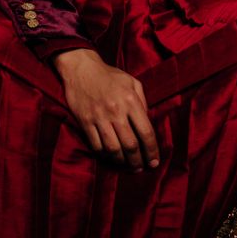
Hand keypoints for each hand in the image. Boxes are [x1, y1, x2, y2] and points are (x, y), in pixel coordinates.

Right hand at [52, 48, 159, 170]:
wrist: (82, 68)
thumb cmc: (110, 75)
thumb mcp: (132, 82)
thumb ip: (142, 101)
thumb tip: (147, 122)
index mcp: (131, 101)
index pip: (146, 132)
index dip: (152, 150)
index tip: (154, 161)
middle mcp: (116, 111)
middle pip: (130, 145)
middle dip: (138, 161)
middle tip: (141, 168)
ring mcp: (99, 118)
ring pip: (113, 149)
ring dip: (122, 161)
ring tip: (128, 165)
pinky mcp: (85, 122)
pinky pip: (96, 145)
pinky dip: (105, 155)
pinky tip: (111, 156)